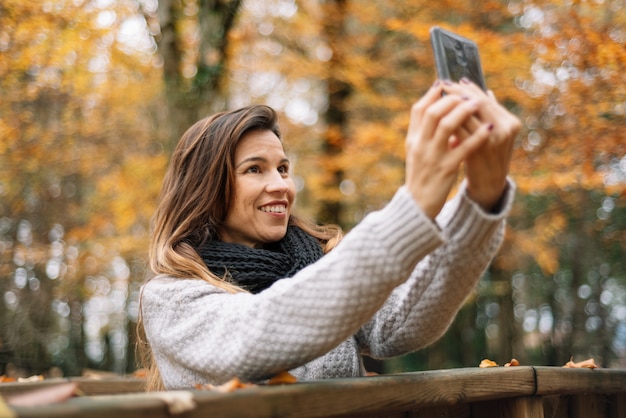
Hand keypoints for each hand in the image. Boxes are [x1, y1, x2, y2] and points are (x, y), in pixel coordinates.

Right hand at [405, 82, 493, 218]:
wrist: (417, 206)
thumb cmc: (422, 177)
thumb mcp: (419, 152)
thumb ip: (426, 134)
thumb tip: (441, 112)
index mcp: (413, 140)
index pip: (419, 109)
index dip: (432, 94)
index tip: (445, 84)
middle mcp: (420, 145)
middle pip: (433, 113)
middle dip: (451, 99)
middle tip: (467, 94)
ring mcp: (432, 157)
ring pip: (447, 127)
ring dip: (464, 112)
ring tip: (477, 105)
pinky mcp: (446, 169)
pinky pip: (463, 149)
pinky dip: (476, 137)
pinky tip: (488, 129)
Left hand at [443, 80, 520, 210]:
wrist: (488, 184)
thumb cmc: (487, 155)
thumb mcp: (492, 133)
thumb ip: (488, 113)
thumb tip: (481, 89)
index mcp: (511, 122)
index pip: (487, 99)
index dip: (469, 89)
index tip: (453, 81)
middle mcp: (506, 129)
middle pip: (479, 103)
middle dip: (459, 93)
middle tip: (443, 83)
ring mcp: (494, 140)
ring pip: (469, 115)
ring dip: (451, 105)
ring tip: (438, 97)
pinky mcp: (479, 150)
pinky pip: (460, 131)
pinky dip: (448, 122)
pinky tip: (437, 116)